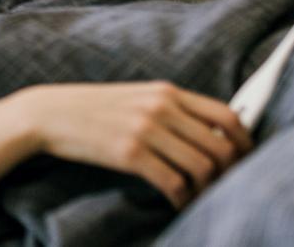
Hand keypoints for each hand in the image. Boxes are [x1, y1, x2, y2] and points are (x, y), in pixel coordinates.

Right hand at [16, 81, 254, 210]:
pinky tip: (176, 202)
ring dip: (206, 189)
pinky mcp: (129, 153)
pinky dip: (181, 198)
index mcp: (166, 92)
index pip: (225, 115)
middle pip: (219, 145)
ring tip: (198, 197)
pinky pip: (173, 182)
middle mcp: (161, 107)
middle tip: (225, 187)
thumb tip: (207, 135)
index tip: (245, 159)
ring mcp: (146, 129)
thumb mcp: (135, 98)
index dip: (244, 142)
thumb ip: (169, 109)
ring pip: (201, 166)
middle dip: (230, 172)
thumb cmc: (91, 109)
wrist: (49, 113)